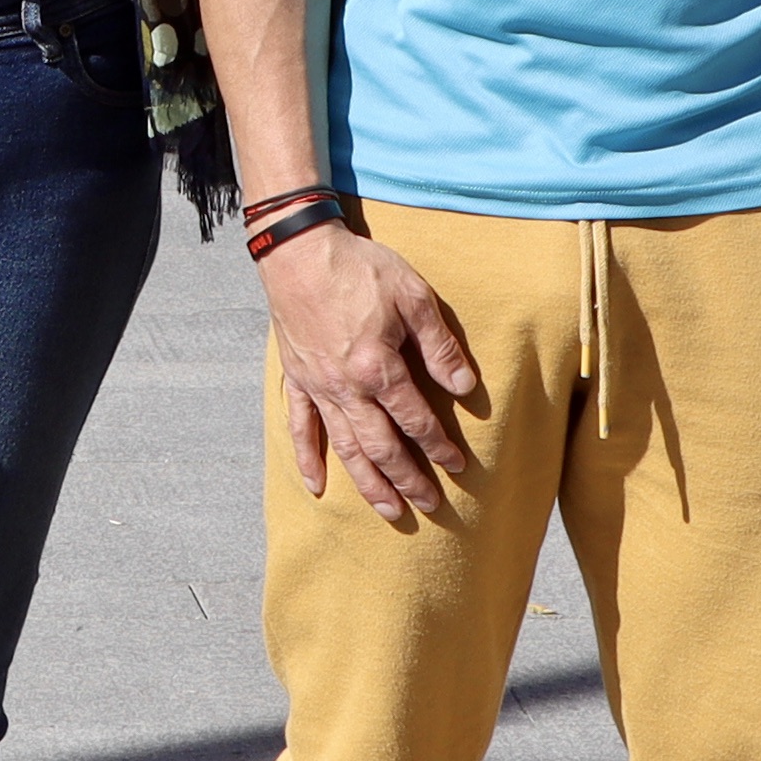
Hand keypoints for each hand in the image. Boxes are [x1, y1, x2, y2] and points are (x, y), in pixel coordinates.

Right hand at [264, 222, 480, 530]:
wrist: (298, 249)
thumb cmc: (359, 267)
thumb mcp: (412, 296)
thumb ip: (439, 345)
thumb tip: (465, 385)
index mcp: (377, 367)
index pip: (414, 419)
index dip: (438, 446)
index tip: (457, 465)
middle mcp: (345, 387)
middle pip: (380, 446)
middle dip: (408, 479)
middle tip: (430, 504)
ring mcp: (317, 387)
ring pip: (345, 448)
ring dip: (368, 483)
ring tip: (390, 511)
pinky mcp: (295, 379)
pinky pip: (300, 427)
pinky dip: (309, 458)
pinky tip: (318, 486)